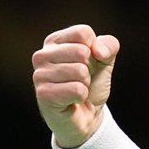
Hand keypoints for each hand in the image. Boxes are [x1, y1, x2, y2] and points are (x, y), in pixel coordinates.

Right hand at [32, 24, 120, 147]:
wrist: (87, 116)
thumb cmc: (91, 84)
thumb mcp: (105, 60)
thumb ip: (108, 46)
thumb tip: (98, 50)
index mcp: (54, 41)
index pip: (83, 32)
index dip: (95, 50)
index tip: (88, 63)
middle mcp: (41, 55)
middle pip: (82, 51)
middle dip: (90, 69)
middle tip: (82, 80)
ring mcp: (39, 75)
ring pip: (80, 71)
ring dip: (85, 84)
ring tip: (76, 89)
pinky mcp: (43, 94)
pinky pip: (77, 89)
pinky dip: (81, 96)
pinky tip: (72, 100)